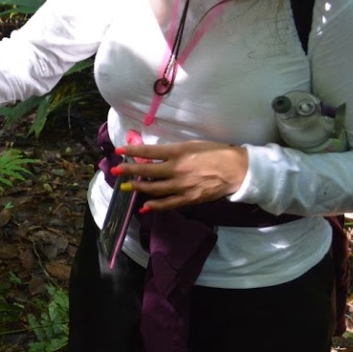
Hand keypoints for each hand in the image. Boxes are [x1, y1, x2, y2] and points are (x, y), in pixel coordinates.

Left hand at [114, 140, 248, 211]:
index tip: (118, 151)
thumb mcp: (192, 145)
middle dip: (129, 171)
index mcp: (178, 152)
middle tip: (116, 171)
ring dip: (138, 187)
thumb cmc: (215, 153)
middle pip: (147, 171)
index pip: (149, 152)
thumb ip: (172, 151)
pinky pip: (168, 203)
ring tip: (127, 186)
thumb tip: (153, 155)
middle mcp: (176, 169)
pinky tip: (145, 206)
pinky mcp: (189, 198)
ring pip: (154, 188)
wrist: (236, 170)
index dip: (132, 151)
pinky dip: (155, 206)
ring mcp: (182, 186)